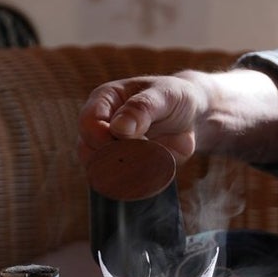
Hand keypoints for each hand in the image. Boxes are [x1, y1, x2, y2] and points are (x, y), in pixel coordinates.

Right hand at [77, 75, 212, 170]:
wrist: (190, 116)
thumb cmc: (173, 97)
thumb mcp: (164, 94)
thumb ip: (141, 108)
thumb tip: (119, 128)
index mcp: (104, 100)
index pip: (88, 123)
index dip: (104, 136)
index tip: (133, 140)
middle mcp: (100, 126)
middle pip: (87, 150)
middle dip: (114, 156)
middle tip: (145, 151)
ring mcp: (109, 148)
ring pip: (99, 170)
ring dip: (124, 170)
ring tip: (151, 159)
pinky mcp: (123, 166)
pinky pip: (120, 181)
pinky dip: (135, 180)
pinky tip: (153, 170)